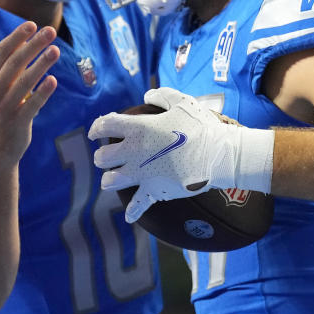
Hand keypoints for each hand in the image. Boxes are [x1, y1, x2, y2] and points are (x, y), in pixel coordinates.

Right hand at [0, 21, 59, 166]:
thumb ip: (10, 67)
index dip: (17, 37)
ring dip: (41, 64)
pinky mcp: (17, 122)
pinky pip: (31, 104)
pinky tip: (53, 80)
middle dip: (33, 45)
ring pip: (24, 81)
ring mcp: (3, 107)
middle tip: (50, 31)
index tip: (32, 24)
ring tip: (55, 51)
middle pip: (14, 62)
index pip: (2, 52)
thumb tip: (28, 40)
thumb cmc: (1, 111)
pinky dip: (42, 92)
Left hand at [89, 88, 272, 222]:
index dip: (97, 128)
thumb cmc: (200, 126)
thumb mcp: (181, 102)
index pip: (105, 126)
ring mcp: (142, 173)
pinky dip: (133, 211)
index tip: (95, 132)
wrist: (218, 153)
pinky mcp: (154, 190)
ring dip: (109, 179)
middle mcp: (134, 152)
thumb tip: (147, 96)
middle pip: (102, 158)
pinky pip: (138, 204)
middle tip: (108, 156)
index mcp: (138, 128)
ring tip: (113, 178)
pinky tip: (129, 216)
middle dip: (102, 156)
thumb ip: (161, 96)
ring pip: (110, 181)